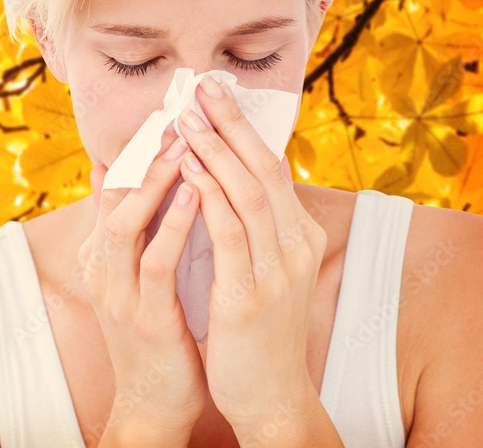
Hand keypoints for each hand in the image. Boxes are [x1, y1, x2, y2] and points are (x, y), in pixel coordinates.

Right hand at [78, 135, 207, 438]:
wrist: (154, 401)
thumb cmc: (154, 333)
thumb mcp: (135, 276)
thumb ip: (128, 228)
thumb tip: (119, 175)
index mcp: (100, 256)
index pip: (113, 189)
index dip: (137, 150)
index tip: (165, 114)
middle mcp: (101, 268)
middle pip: (115, 196)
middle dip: (145, 154)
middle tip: (176, 115)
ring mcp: (118, 292)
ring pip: (128, 222)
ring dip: (156, 180)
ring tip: (185, 143)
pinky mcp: (143, 315)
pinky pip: (155, 261)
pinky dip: (174, 224)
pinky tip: (198, 194)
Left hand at [174, 75, 326, 428]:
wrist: (269, 394)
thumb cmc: (255, 328)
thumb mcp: (259, 268)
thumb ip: (243, 225)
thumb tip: (214, 178)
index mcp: (298, 235)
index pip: (272, 167)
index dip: (244, 127)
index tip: (214, 93)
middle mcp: (295, 245)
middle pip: (265, 168)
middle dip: (232, 124)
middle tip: (201, 87)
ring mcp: (277, 270)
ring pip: (249, 193)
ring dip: (216, 150)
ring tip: (185, 119)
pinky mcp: (252, 294)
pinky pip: (230, 233)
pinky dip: (209, 194)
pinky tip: (187, 169)